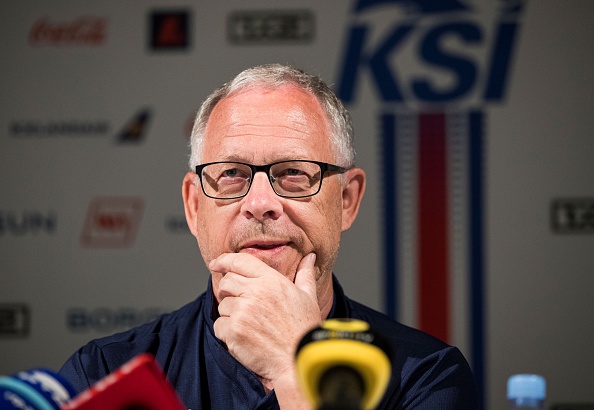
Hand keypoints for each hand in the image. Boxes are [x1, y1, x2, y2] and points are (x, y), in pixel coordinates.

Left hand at [210, 252, 320, 385]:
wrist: (297, 361)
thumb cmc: (303, 330)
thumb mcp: (308, 297)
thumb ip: (304, 274)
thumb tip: (309, 256)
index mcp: (271, 280)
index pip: (240, 261)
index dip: (224, 260)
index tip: (215, 263)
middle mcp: (255, 292)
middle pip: (226, 282)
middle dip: (228, 291)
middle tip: (238, 303)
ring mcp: (243, 312)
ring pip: (222, 305)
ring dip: (230, 314)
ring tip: (249, 326)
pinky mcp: (234, 331)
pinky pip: (218, 325)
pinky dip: (226, 332)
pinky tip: (243, 338)